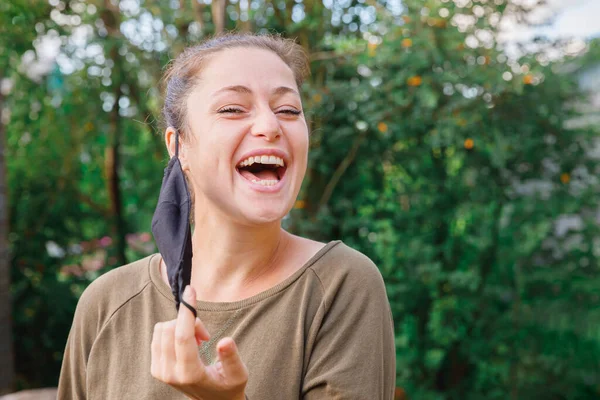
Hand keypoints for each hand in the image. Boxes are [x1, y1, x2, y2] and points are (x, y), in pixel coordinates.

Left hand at [151, 285, 247, 399]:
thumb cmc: (228, 385)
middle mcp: (170, 373)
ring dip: (181, 326)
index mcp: (190, 374)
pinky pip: (158, 334)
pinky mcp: (155, 367)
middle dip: (190, 322)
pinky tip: (186, 343)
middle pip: (170, 328)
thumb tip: (225, 341)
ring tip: (197, 341)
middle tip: (205, 335)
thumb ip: (231, 357)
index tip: (190, 290)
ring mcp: (160, 371)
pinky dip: (173, 331)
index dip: (186, 311)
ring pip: (162, 328)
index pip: (182, 337)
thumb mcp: (238, 374)